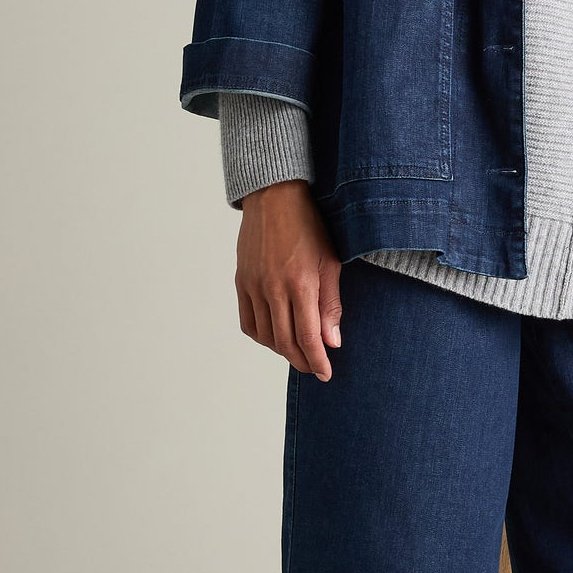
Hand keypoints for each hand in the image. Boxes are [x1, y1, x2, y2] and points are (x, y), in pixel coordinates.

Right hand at [235, 182, 342, 381]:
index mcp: (300, 283)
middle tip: (315, 368)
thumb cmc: (309, 226)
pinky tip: (276, 336)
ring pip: (266, 336)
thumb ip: (331, 305)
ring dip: (283, 350)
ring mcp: (253, 286)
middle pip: (285, 342)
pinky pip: (248, 322)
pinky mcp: (241, 282)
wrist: (274, 198)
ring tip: (299, 351)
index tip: (326, 374)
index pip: (307, 337)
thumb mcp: (330, 262)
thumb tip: (331, 342)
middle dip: (302, 361)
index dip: (317, 361)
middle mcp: (273, 288)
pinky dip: (262, 336)